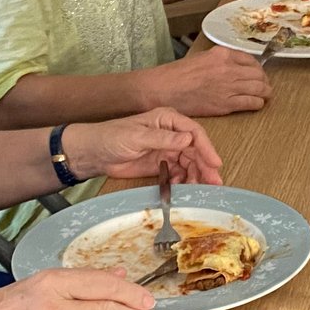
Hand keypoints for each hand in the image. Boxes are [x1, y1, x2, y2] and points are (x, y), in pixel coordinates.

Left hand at [72, 107, 225, 183]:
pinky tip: (181, 189)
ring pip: (190, 163)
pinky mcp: (162, 164)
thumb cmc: (111, 137)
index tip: (215, 163)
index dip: (207, 148)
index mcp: (168, 119)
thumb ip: (163, 139)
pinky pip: (179, 173)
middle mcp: (171, 133)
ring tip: (198, 189)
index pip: (194, 133)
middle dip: (205, 166)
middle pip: (196, 150)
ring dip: (196, 176)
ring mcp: (167, 149)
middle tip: (214, 183)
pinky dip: (183, 181)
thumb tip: (189, 139)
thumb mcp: (137, 137)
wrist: (93, 153)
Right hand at [154, 43, 270, 115]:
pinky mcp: (226, 104)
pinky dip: (257, 104)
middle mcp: (229, 68)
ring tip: (266, 95)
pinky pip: (251, 103)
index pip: (250, 60)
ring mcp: (229, 86)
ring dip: (265, 92)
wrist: (164, 89)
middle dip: (264, 81)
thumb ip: (220, 61)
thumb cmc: (177, 75)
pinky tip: (257, 105)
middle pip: (258, 74)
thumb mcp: (201, 58)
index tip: (258, 73)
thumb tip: (234, 67)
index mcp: (222, 54)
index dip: (257, 69)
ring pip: (259, 88)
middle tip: (265, 86)